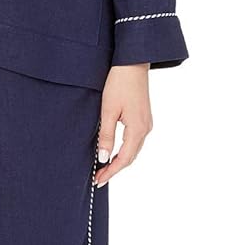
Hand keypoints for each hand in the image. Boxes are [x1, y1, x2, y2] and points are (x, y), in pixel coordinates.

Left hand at [94, 64, 152, 186]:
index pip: (124, 159)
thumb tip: (103, 158)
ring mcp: (146, 123)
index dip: (111, 171)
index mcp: (137, 129)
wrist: (132, 63)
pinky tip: (115, 151)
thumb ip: (106, 136)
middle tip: (99, 178)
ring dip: (120, 160)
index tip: (99, 180)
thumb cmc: (119, 84)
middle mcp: (145, 129)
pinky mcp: (144, 118)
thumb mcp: (108, 111)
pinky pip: (135, 141)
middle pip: (130, 157)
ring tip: (104, 168)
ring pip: (133, 150)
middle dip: (115, 169)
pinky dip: (125, 150)